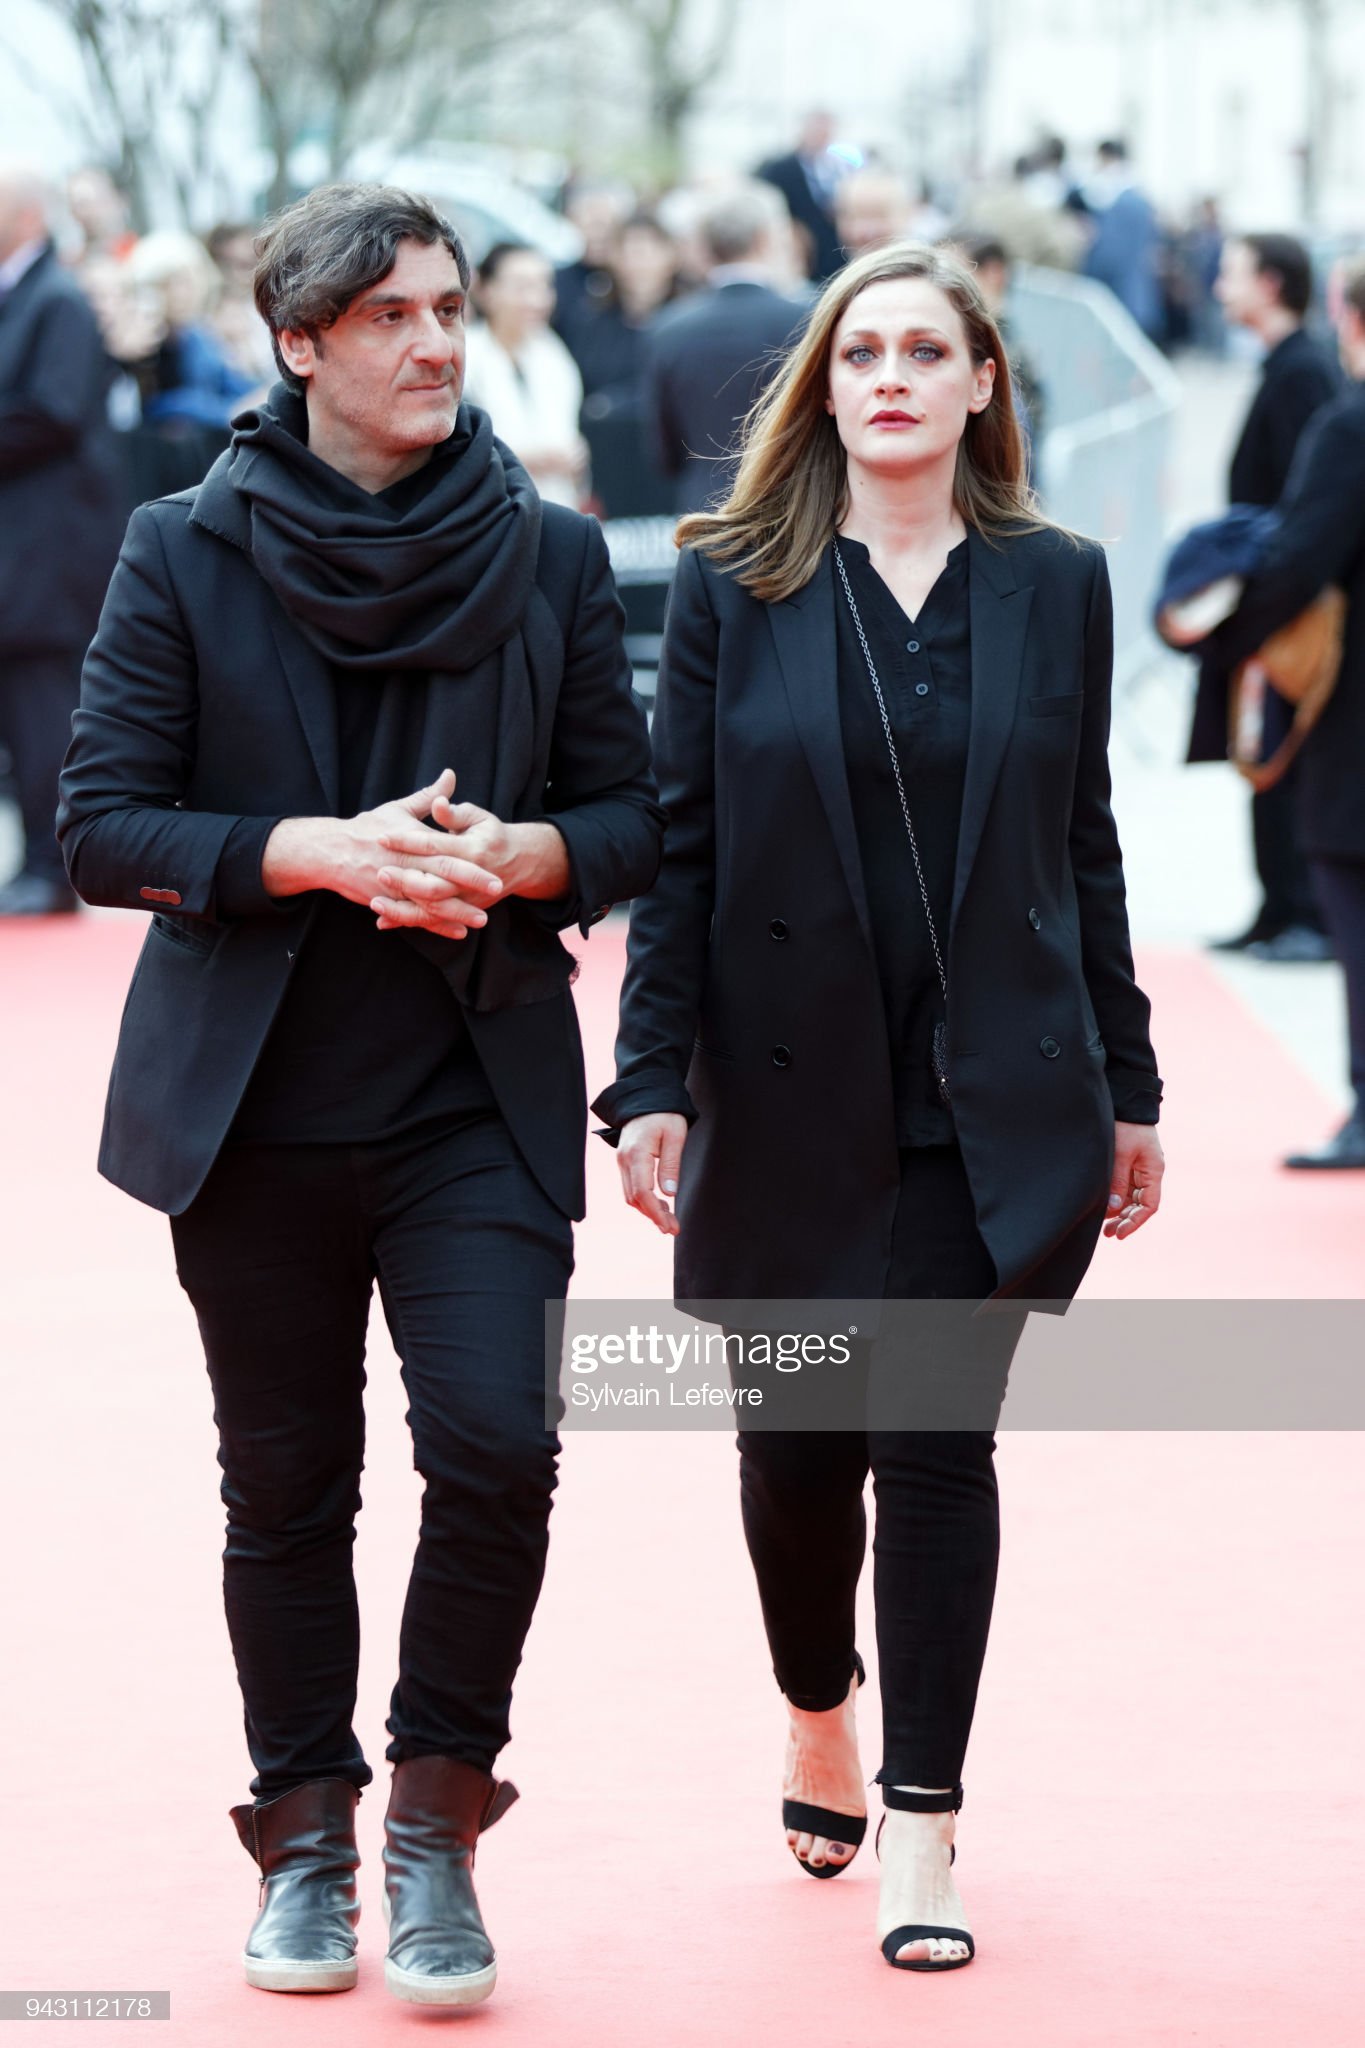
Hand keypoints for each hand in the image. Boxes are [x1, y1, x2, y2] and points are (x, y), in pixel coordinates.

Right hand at [261, 770, 503, 937]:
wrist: (329, 851)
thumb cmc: (366, 828)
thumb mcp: (398, 810)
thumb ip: (428, 797)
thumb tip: (451, 775)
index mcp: (410, 842)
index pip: (446, 854)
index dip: (471, 864)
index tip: (495, 870)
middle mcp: (404, 866)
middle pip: (442, 880)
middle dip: (470, 888)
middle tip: (497, 891)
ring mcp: (394, 887)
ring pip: (429, 904)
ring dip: (456, 914)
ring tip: (480, 921)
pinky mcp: (386, 902)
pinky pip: (414, 917)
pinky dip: (435, 927)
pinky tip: (457, 932)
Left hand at [373, 790, 569, 932]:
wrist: (518, 862)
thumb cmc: (491, 834)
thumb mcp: (477, 817)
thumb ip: (454, 813)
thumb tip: (437, 804)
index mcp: (471, 850)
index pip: (433, 845)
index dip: (406, 840)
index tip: (381, 836)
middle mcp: (470, 879)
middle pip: (432, 883)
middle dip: (403, 879)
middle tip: (378, 872)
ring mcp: (467, 899)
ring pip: (431, 908)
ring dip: (401, 908)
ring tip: (375, 903)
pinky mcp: (462, 911)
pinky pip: (432, 921)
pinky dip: (408, 922)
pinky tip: (383, 921)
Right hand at [616, 1113, 688, 1234]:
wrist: (647, 1097)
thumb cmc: (664, 1114)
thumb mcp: (675, 1136)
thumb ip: (670, 1165)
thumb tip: (669, 1194)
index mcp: (636, 1153)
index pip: (642, 1192)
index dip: (655, 1213)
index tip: (670, 1226)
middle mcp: (624, 1160)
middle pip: (634, 1198)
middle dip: (653, 1216)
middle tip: (674, 1228)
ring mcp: (622, 1161)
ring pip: (630, 1196)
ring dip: (648, 1210)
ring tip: (669, 1220)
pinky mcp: (625, 1161)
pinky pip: (630, 1187)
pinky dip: (643, 1200)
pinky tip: (659, 1205)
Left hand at [1103, 1122, 1164, 1238]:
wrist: (1126, 1098)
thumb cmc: (1125, 1124)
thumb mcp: (1120, 1153)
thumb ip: (1116, 1181)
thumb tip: (1111, 1208)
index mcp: (1154, 1169)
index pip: (1149, 1205)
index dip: (1135, 1222)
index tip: (1119, 1234)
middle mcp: (1149, 1171)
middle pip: (1140, 1204)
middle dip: (1125, 1220)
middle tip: (1107, 1233)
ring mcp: (1140, 1166)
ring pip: (1131, 1197)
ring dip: (1119, 1211)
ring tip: (1103, 1225)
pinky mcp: (1129, 1161)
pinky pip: (1125, 1186)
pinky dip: (1116, 1198)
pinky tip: (1104, 1207)